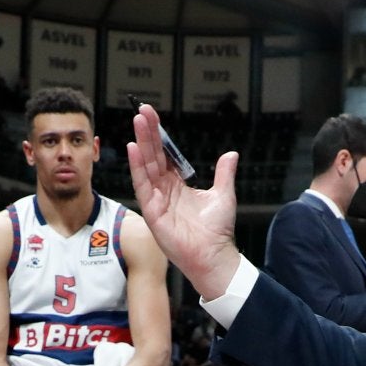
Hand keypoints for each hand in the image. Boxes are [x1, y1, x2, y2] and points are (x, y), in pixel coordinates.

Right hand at [126, 102, 242, 298]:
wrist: (214, 254)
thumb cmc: (217, 231)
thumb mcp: (224, 194)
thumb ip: (224, 173)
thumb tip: (231, 154)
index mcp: (178, 185)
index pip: (165, 156)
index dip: (159, 137)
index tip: (153, 116)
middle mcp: (164, 190)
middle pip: (153, 156)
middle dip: (148, 133)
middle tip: (142, 111)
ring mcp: (156, 200)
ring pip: (146, 166)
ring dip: (141, 143)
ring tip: (138, 122)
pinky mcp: (152, 211)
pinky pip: (143, 185)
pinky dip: (137, 167)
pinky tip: (134, 148)